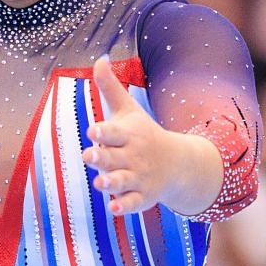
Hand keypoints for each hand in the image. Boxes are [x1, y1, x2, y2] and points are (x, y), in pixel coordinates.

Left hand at [81, 54, 187, 215]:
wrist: (177, 164)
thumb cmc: (143, 134)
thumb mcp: (128, 110)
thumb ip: (110, 87)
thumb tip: (99, 58)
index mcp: (128, 134)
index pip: (113, 132)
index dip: (103, 131)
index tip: (92, 130)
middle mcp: (133, 156)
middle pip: (113, 157)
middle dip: (101, 157)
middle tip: (87, 156)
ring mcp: (138, 177)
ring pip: (122, 181)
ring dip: (111, 182)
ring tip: (99, 183)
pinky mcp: (142, 197)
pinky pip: (132, 203)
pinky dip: (124, 206)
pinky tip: (113, 208)